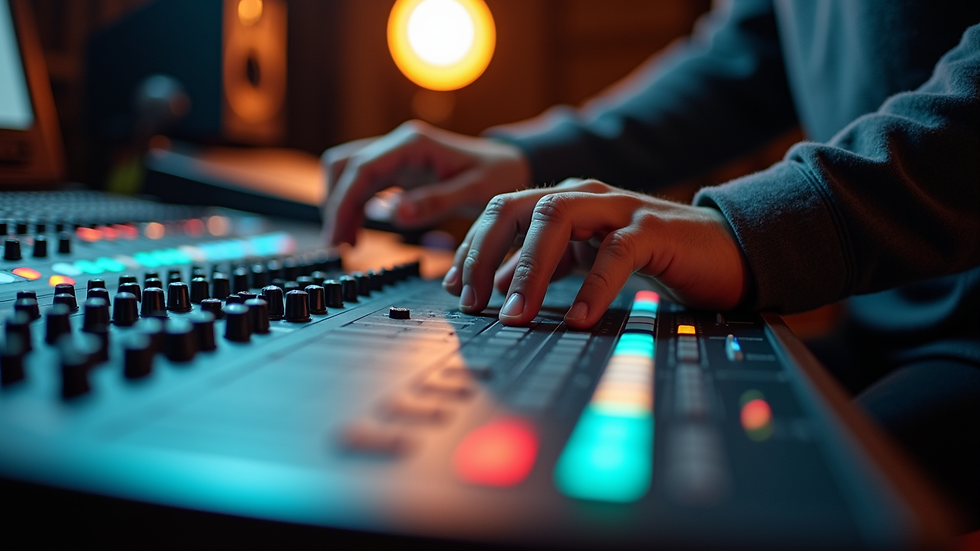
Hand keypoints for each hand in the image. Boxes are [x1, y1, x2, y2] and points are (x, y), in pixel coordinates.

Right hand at [320, 120, 531, 246]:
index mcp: (414, 143)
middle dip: (335, 204)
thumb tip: (396, 215)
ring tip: (346, 242)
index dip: (344, 202)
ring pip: (348, 172)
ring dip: (340, 205)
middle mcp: (399, 144)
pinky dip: (353, 206)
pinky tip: (357, 233)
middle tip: (338, 244)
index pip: (363, 168)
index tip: (339, 234)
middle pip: (344, 166)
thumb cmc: (498, 175)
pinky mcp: (397, 170)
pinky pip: (362, 184)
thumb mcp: (475, 192)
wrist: (510, 165)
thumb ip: (437, 202)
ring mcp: (395, 155)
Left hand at [441, 179, 750, 328]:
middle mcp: (586, 195)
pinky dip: (592, 286)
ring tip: (515, 314)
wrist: (721, 250)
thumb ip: (542, 264)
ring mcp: (620, 208)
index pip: (502, 210)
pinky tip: (577, 318)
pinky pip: (616, 252)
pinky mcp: (655, 229)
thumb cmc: (651, 253)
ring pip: (557, 218)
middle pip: (518, 207)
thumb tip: (494, 285)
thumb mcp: (585, 258)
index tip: (454, 289)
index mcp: (566, 200)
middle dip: (486, 254)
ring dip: (528, 269)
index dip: (473, 248)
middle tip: (472, 302)